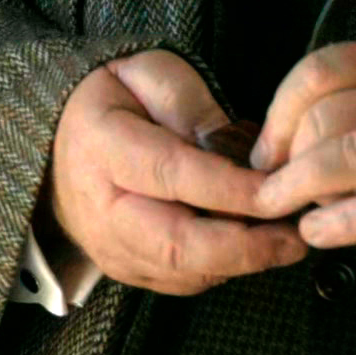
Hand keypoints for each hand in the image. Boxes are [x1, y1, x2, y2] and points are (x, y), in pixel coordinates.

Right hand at [46, 50, 307, 295]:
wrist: (60, 143)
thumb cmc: (114, 101)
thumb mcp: (148, 72)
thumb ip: (190, 103)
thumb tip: (234, 149)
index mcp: (101, 147)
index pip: (173, 176)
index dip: (230, 190)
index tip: (279, 191)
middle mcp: (100, 209)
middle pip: (177, 245)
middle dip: (244, 248)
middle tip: (295, 237)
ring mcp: (110, 248)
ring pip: (185, 272)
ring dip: (241, 262)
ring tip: (285, 239)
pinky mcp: (126, 271)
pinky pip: (182, 282)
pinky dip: (222, 268)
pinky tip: (250, 244)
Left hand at [248, 43, 355, 308]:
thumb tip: (277, 144)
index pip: (328, 65)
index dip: (282, 108)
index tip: (268, 151)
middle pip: (332, 110)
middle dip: (288, 154)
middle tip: (274, 191)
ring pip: (355, 150)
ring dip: (305, 182)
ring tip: (290, 211)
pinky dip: (343, 220)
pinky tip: (320, 232)